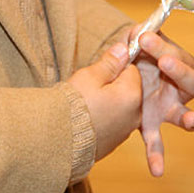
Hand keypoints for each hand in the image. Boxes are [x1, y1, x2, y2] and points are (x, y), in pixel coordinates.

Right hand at [68, 44, 141, 162]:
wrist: (58, 140)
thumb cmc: (73, 104)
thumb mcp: (90, 76)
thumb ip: (110, 63)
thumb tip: (124, 49)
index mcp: (132, 95)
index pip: (132, 70)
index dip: (116, 66)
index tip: (99, 69)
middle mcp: (135, 115)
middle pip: (129, 89)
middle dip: (114, 84)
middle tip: (90, 86)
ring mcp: (126, 131)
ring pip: (122, 107)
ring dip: (110, 101)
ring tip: (87, 102)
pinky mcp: (115, 143)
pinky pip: (115, 123)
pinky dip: (105, 117)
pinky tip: (87, 116)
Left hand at [133, 30, 193, 177]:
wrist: (118, 78)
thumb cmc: (135, 57)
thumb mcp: (134, 44)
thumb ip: (136, 37)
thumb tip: (136, 30)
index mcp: (177, 65)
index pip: (180, 56)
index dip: (165, 47)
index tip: (145, 37)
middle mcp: (178, 89)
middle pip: (193, 82)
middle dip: (180, 71)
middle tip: (165, 62)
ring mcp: (167, 109)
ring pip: (184, 114)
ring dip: (189, 118)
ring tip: (190, 121)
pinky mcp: (151, 125)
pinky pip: (156, 143)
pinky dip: (157, 156)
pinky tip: (156, 171)